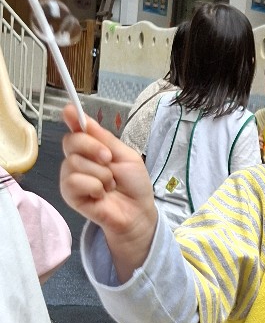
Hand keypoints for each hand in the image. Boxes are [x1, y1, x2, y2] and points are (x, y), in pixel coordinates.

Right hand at [60, 105, 155, 238]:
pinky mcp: (69, 194)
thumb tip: (81, 116)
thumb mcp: (125, 155)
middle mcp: (78, 159)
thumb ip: (104, 138)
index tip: (69, 111)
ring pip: (74, 162)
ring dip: (100, 174)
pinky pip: (74, 181)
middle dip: (93, 148)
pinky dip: (94, 187)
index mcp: (92, 148)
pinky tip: (101, 195)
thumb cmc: (134, 185)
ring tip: (110, 185)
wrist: (138, 212)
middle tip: (109, 161)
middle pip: (71, 140)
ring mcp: (71, 176)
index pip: (77, 129)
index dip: (72, 119)